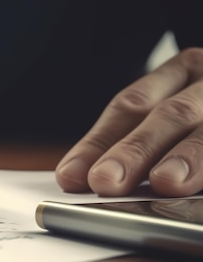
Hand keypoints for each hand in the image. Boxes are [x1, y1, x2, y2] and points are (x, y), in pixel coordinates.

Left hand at [56, 48, 202, 196]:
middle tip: (107, 181)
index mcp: (183, 72)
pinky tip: (199, 190)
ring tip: (167, 182)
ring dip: (192, 156)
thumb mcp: (178, 109)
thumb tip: (90, 178)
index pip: (130, 105)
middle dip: (137, 150)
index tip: (72, 175)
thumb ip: (141, 139)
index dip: (99, 141)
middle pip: (171, 113)